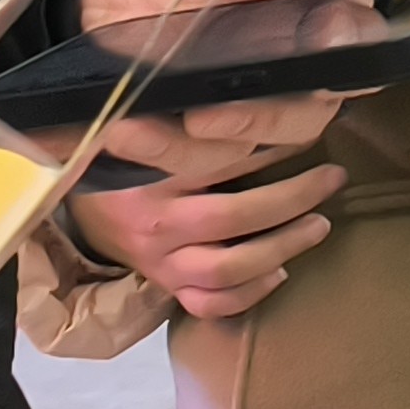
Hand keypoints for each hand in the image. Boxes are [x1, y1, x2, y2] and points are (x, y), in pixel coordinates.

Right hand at [72, 154, 348, 319]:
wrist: (77, 211)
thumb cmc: (123, 165)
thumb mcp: (144, 137)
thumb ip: (184, 129)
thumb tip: (253, 103)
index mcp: (149, 176)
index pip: (219, 163)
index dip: (271, 150)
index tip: (309, 137)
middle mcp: (155, 223)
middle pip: (233, 217)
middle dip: (293, 198)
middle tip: (332, 179)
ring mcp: (160, 263)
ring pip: (228, 269)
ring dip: (283, 247)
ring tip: (319, 225)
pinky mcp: (166, 288)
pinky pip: (210, 305)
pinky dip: (250, 294)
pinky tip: (280, 272)